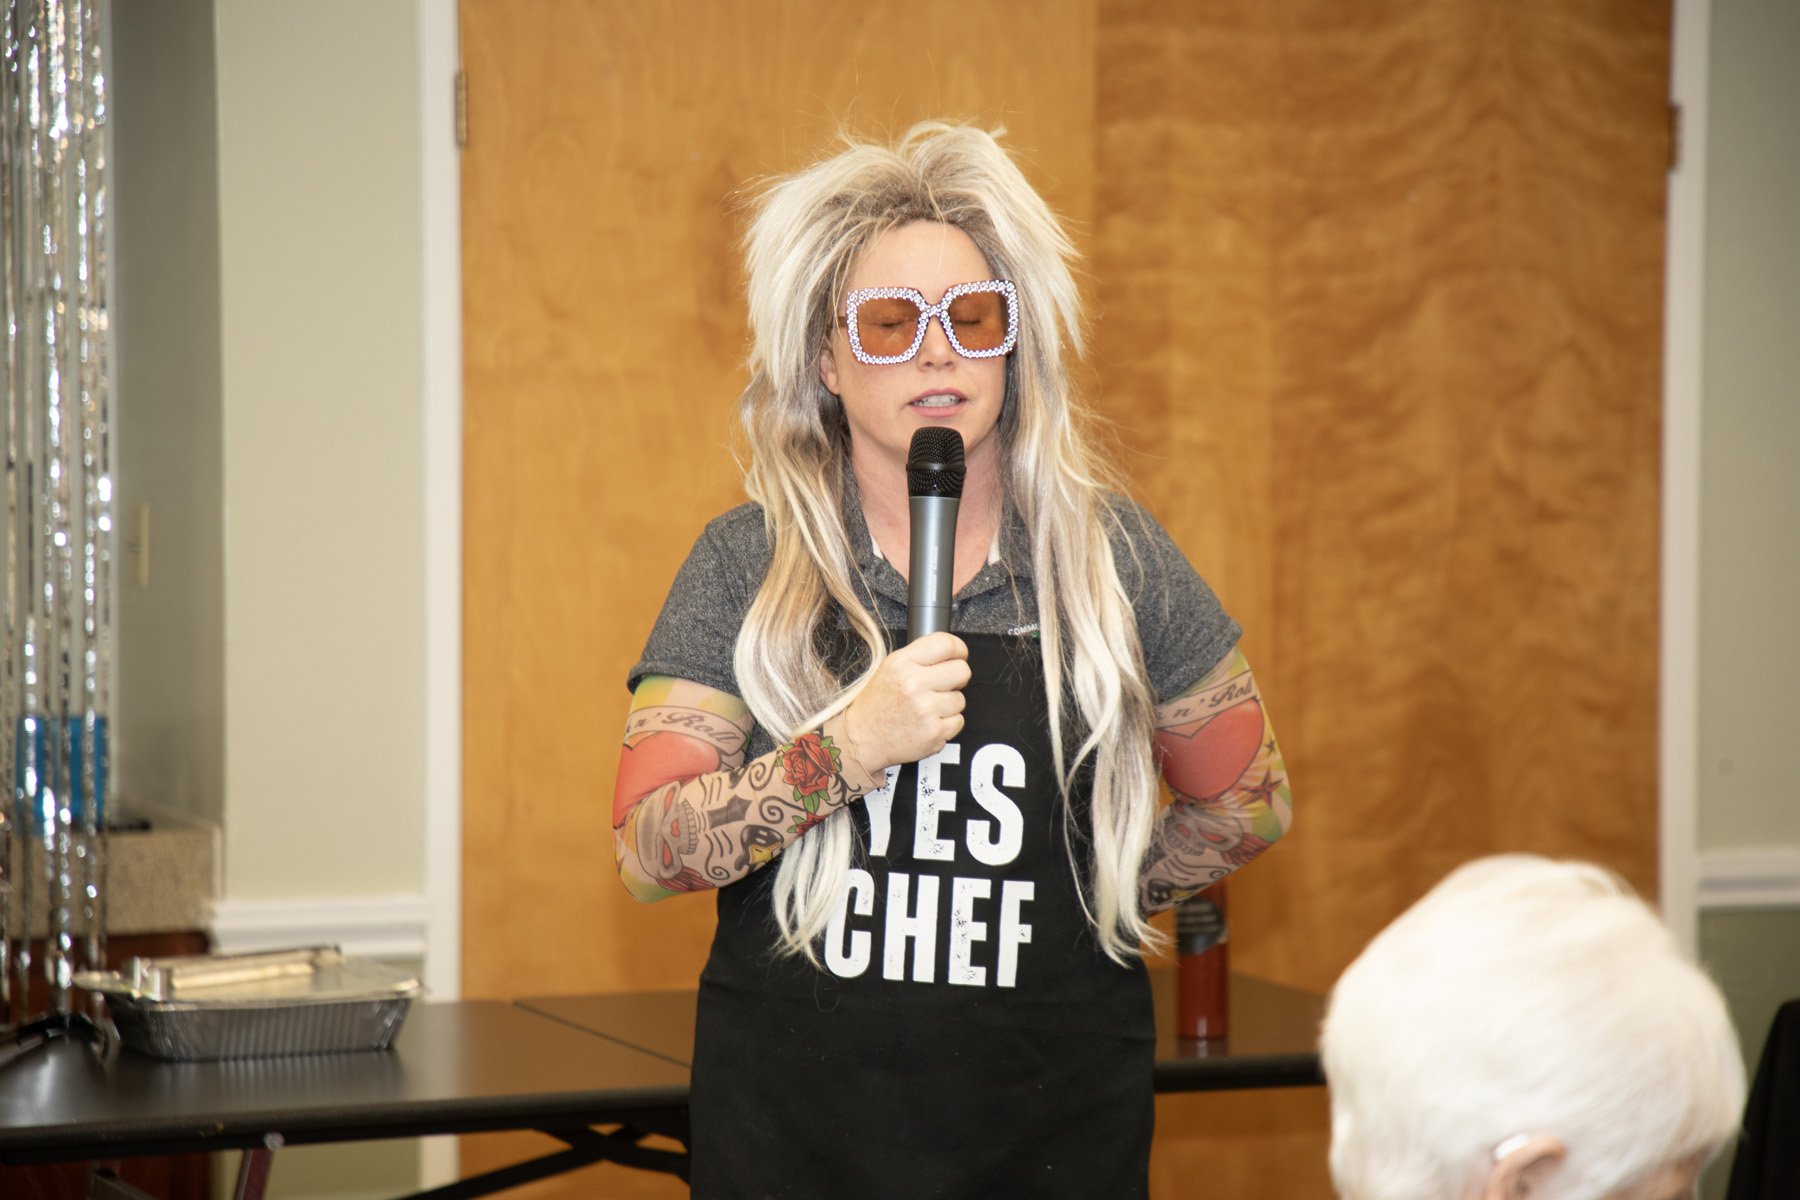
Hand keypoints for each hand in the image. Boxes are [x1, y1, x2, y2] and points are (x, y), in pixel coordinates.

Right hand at [837, 632, 969, 772]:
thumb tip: (953, 654)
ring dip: (949, 705)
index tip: (959, 655)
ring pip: (960, 699)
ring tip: (927, 709)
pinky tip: (928, 723)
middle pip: (962, 671)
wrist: (862, 739)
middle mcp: (913, 684)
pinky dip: (947, 724)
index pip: (945, 644)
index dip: (958, 649)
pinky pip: (959, 721)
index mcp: (901, 663)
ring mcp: (925, 709)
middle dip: (957, 679)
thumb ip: (919, 658)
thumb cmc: (877, 704)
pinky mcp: (933, 732)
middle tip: (942, 686)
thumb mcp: (890, 669)